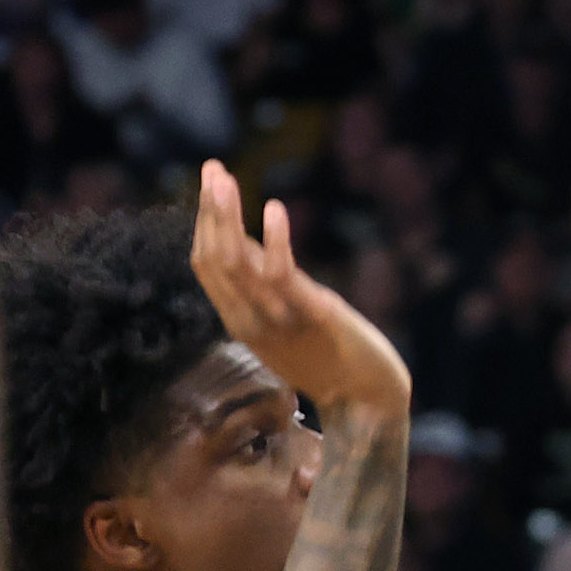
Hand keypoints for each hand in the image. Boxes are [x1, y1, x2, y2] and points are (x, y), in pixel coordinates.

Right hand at [191, 161, 409, 418]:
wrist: (366, 402)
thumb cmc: (330, 360)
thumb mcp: (285, 320)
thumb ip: (264, 287)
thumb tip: (247, 244)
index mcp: (240, 320)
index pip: (206, 267)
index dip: (203, 224)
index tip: (209, 186)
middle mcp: (250, 320)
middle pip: (214, 260)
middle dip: (209, 211)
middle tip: (211, 168)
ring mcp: (277, 319)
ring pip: (237, 264)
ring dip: (228, 218)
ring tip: (222, 179)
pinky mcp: (312, 316)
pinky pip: (282, 275)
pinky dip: (274, 240)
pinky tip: (274, 208)